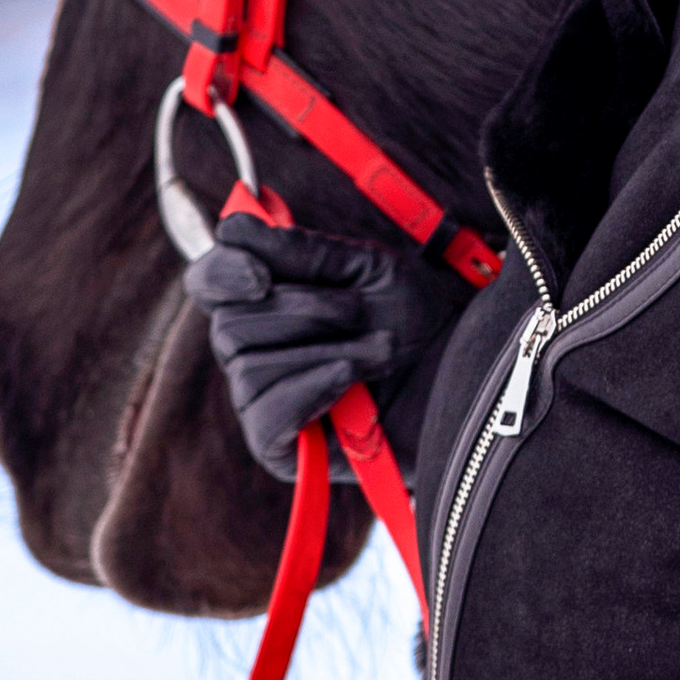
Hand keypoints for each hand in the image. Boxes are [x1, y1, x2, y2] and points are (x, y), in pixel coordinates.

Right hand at [183, 214, 468, 478]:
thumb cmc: (421, 319)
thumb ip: (300, 252)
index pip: (207, 283)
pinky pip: (266, 417)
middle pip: (229, 327)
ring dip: (323, 351)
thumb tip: (233, 228)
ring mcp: (268, 404)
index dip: (222, 274)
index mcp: (267, 303)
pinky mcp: (286, 451)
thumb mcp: (366, 270)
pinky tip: (350, 383)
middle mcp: (257, 352)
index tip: (261, 273)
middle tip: (358, 311)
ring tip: (378, 352)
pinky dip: (310, 391)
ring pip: (248, 370)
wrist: (472, 377)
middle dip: (301, 311)